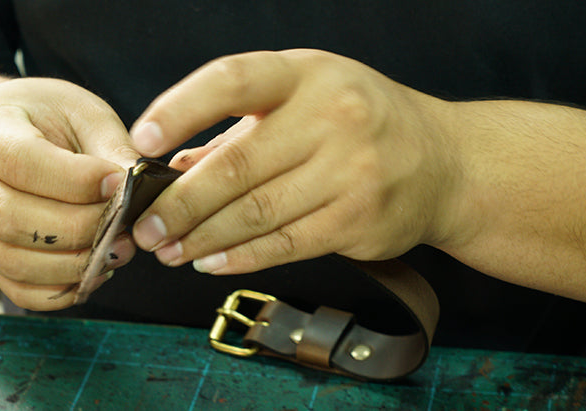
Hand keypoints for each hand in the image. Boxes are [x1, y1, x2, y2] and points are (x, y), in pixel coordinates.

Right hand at [0, 78, 140, 309]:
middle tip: (125, 225)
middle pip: (13, 220)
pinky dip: (61, 291)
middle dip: (80, 229)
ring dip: (75, 264)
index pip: (22, 164)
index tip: (119, 182)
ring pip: (16, 262)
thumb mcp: (80, 112)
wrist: (2, 135)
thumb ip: (109, 146)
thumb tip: (136, 188)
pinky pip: (18, 289)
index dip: (76, 180)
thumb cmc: (45, 117)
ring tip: (117, 249)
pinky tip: (95, 270)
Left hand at [128, 49, 461, 273]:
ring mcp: (350, 170)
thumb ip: (236, 131)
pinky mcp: (359, 219)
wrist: (444, 162)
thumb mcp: (302, 100)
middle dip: (180, 203)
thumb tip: (173, 169)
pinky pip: (286, 244)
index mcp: (306, 74)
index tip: (141, 140)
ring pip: (256, 212)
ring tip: (168, 249)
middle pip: (236, 164)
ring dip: (202, 237)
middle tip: (144, 226)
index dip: (180, 109)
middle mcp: (331, 116)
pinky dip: (240, 257)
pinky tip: (210, 261)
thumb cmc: (359, 123)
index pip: (232, 81)